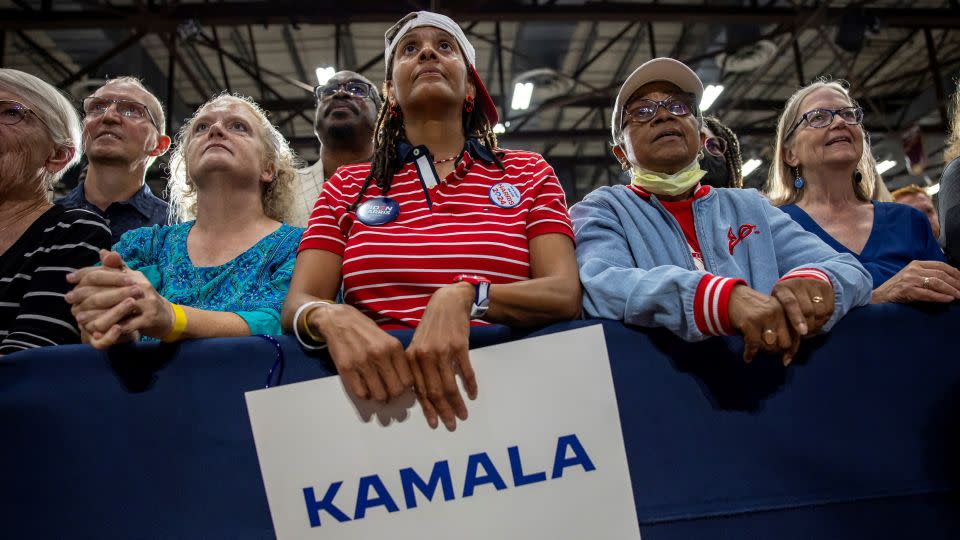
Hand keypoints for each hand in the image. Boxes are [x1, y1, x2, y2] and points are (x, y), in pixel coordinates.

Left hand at [66, 251, 173, 347]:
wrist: (169, 317)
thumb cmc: (145, 299)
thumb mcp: (133, 280)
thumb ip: (117, 267)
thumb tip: (103, 252)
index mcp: (134, 276)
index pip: (107, 271)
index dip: (86, 273)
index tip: (69, 279)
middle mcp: (140, 287)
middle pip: (109, 289)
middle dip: (86, 296)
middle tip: (69, 301)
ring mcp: (145, 303)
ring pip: (116, 308)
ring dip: (96, 315)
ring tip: (79, 319)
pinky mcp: (148, 319)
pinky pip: (126, 325)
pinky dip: (110, 329)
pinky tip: (97, 332)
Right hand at [311, 303, 412, 402]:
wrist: (339, 320)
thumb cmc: (365, 331)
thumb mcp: (387, 339)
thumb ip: (396, 358)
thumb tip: (403, 383)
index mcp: (393, 347)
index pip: (408, 379)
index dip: (405, 387)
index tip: (399, 385)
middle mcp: (380, 355)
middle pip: (396, 390)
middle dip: (394, 394)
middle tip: (388, 391)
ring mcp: (363, 362)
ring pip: (379, 395)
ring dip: (379, 396)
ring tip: (376, 390)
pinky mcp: (346, 368)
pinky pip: (361, 393)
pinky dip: (364, 395)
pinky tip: (364, 387)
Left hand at [406, 282, 477, 430]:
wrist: (448, 303)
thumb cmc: (432, 326)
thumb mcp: (419, 344)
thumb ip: (418, 367)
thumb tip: (423, 394)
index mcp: (412, 358)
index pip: (420, 390)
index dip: (428, 409)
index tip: (435, 424)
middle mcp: (424, 356)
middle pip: (435, 391)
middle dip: (444, 411)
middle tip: (451, 425)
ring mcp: (442, 351)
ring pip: (450, 385)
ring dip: (458, 403)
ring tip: (463, 415)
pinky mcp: (459, 346)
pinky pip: (465, 371)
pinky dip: (470, 385)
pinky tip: (472, 395)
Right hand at [728, 284, 798, 364]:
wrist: (730, 296)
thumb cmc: (751, 308)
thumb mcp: (770, 312)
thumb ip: (780, 326)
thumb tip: (786, 352)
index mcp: (784, 309)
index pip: (795, 334)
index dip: (792, 350)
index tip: (786, 361)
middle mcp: (777, 312)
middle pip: (784, 343)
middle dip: (776, 351)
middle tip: (766, 351)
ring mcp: (763, 317)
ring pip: (770, 346)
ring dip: (762, 351)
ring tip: (756, 351)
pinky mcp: (750, 323)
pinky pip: (754, 345)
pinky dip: (750, 353)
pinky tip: (747, 357)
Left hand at [770, 278, 834, 336]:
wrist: (798, 285)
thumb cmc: (783, 302)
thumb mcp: (778, 308)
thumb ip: (781, 319)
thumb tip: (788, 339)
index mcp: (782, 289)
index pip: (790, 303)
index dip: (797, 318)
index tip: (802, 332)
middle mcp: (798, 284)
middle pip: (807, 309)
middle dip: (808, 325)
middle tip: (805, 333)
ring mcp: (812, 284)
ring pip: (820, 310)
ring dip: (817, 323)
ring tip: (811, 327)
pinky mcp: (825, 287)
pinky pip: (829, 308)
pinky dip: (824, 319)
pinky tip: (818, 320)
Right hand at [871, 260, 959, 303]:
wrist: (878, 296)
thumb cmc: (896, 288)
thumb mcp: (911, 276)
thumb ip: (926, 275)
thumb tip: (948, 280)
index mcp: (916, 264)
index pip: (941, 265)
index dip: (955, 273)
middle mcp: (913, 270)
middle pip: (941, 274)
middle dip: (956, 282)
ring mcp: (909, 280)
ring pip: (936, 283)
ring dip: (950, 290)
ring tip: (959, 295)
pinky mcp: (907, 291)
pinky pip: (927, 294)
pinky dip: (940, 297)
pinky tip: (948, 299)